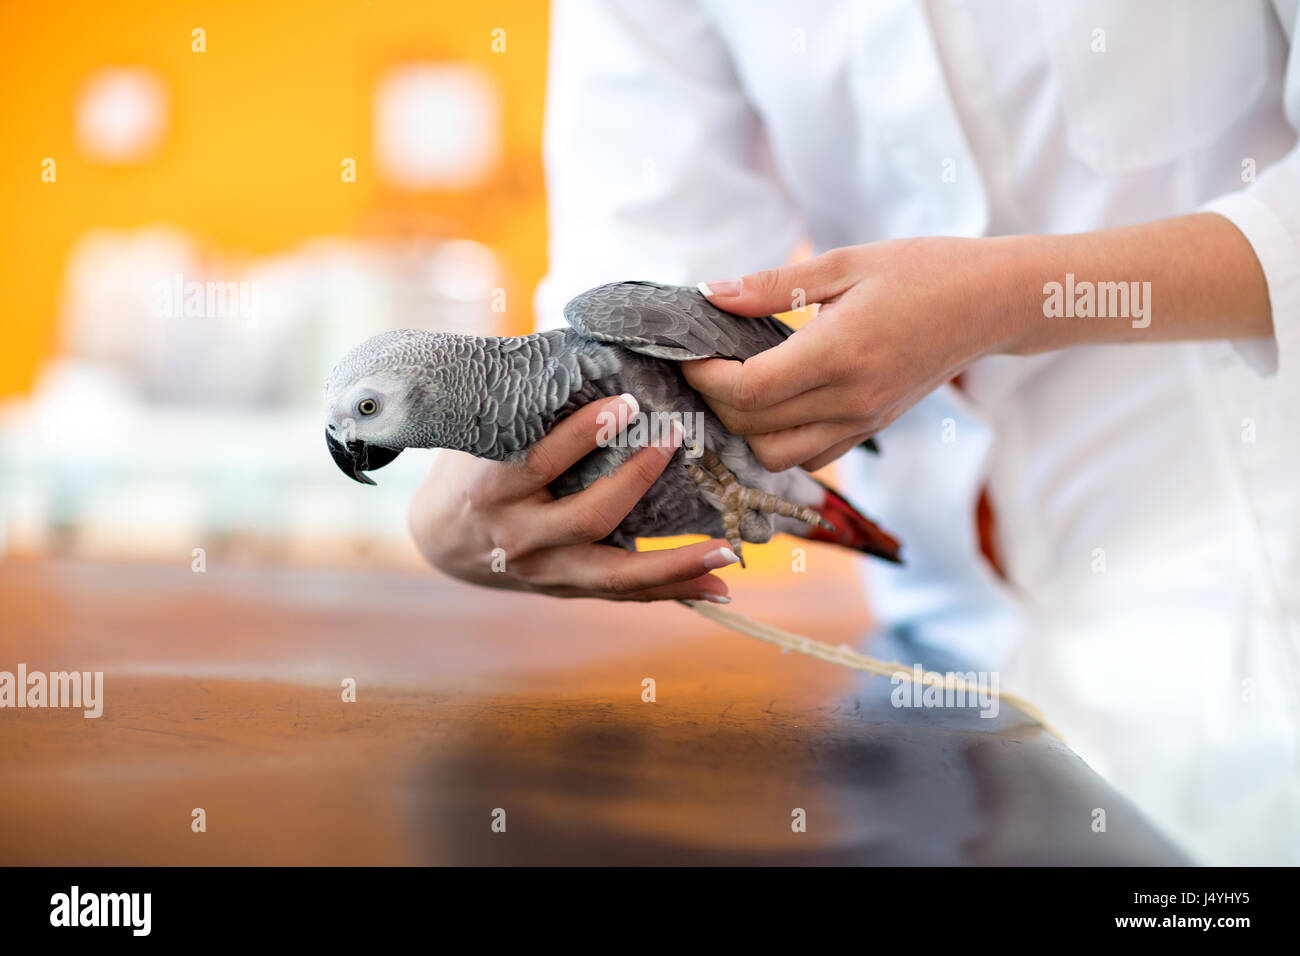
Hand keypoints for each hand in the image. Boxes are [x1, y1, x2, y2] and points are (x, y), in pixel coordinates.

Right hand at [408, 394, 737, 601]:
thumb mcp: (481, 436)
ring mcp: (545, 571)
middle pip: (588, 517)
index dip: (584, 432)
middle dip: (636, 479)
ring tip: (728, 551)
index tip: (627, 402)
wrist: (439, 543)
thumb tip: (591, 346)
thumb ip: (529, 407)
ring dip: (675, 564)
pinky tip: (718, 586)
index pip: (542, 460)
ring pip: (616, 574)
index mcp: (492, 489)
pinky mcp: (566, 590)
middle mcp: (518, 537)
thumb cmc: (469, 470)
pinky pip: (625, 595)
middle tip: (675, 439)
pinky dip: (673, 591)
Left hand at [685, 237, 1017, 471]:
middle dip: (714, 399)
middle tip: (704, 362)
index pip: (750, 389)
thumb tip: (708, 294)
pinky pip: (809, 457)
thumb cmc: (922, 270)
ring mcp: (863, 422)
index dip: (705, 376)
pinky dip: (779, 439)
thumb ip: (770, 284)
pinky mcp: (871, 430)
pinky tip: (774, 400)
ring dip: (744, 429)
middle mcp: (851, 400)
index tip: (688, 351)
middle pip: (753, 427)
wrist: (991, 303)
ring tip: (738, 384)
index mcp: (840, 353)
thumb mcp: (845, 262)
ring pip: (776, 457)